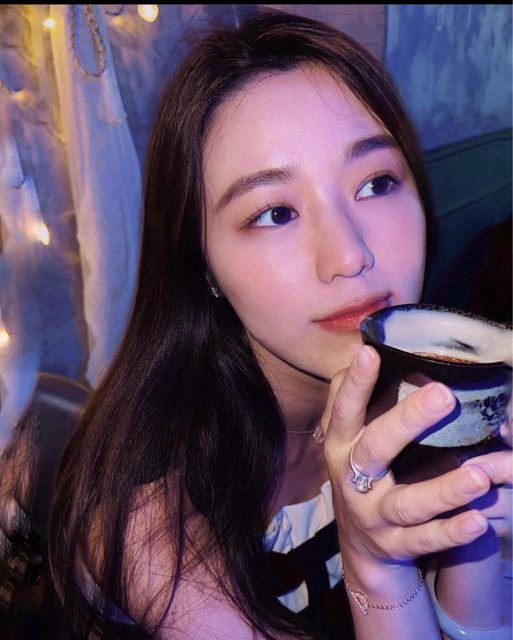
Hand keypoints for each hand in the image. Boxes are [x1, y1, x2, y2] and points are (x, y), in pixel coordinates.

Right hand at [320, 345, 491, 574]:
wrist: (359, 544)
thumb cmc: (358, 471)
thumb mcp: (347, 438)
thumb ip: (352, 398)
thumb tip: (363, 348)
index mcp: (341, 445)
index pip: (345, 410)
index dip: (356, 384)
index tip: (370, 354)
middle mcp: (352, 480)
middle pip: (375, 450)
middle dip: (406, 422)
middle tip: (444, 396)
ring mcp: (373, 516)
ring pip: (407, 503)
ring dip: (443, 488)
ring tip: (480, 474)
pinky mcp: (396, 546)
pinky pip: (425, 541)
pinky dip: (451, 532)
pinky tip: (478, 519)